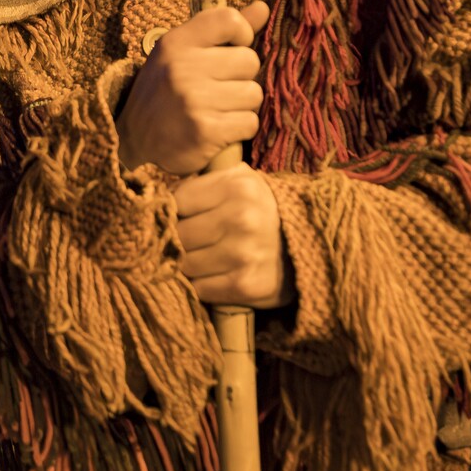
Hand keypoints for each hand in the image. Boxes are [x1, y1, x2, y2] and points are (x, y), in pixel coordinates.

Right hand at [116, 1, 266, 175]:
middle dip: (241, 77)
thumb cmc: (164, 90)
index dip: (241, 35)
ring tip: (218, 109)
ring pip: (253, 94)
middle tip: (218, 89)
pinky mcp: (204, 131)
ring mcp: (193, 99)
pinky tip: (219, 129)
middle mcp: (182, 67)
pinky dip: (239, 129)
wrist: (132, 139)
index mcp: (176, 42)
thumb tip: (263, 7)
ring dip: (242, 106)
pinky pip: (249, 123)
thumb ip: (221, 30)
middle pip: (250, 61)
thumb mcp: (182, 52)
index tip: (230, 50)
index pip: (229, 20)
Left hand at [172, 164, 288, 307]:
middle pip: (178, 235)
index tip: (170, 219)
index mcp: (237, 187)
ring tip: (193, 261)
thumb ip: (204, 183)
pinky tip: (208, 278)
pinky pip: (200, 289)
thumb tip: (158, 198)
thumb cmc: (265, 210)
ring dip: (184, 267)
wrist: (312, 246)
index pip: (177, 201)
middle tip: (178, 244)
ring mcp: (242, 254)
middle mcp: (240, 219)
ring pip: (185, 264)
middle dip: (173, 242)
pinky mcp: (245, 285)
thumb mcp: (242, 181)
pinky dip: (198, 286)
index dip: (169, 213)